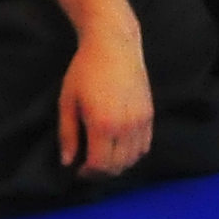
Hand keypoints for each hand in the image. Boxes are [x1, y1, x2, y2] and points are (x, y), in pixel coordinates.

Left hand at [60, 26, 154, 178]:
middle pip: (118, 165)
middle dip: (101, 172)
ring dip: (118, 164)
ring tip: (101, 158)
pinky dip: (132, 153)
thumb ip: (68, 135)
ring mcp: (142, 120)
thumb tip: (67, 161)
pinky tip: (117, 148)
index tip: (77, 170)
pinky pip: (145, 145)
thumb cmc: (84, 71)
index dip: (88, 173)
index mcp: (103, 124)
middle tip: (87, 168)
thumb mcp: (67, 102)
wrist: (114, 45)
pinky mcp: (150, 114)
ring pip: (134, 158)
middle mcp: (126, 126)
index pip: (100, 164)